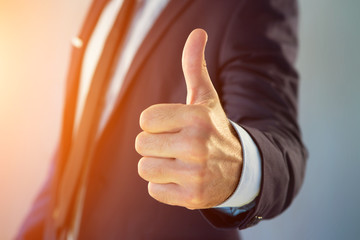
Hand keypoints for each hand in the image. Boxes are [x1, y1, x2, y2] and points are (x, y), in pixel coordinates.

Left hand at [135, 29, 242, 208]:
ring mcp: (195, 173)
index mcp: (196, 117)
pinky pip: (154, 189)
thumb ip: (195, 66)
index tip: (174, 127)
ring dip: (158, 165)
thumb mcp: (206, 98)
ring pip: (145, 167)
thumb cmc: (213, 129)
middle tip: (177, 146)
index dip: (156, 124)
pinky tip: (184, 179)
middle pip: (141, 144)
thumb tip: (197, 32)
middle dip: (155, 145)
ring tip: (180, 163)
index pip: (145, 120)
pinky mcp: (191, 197)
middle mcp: (197, 144)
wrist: (239, 168)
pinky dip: (164, 186)